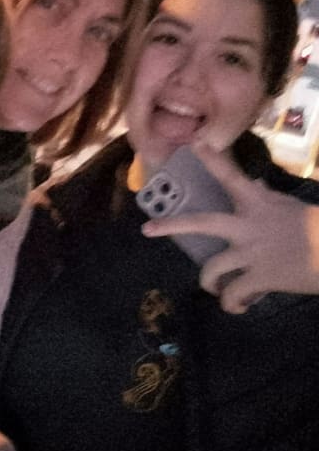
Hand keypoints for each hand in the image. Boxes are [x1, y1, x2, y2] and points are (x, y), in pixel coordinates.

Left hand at [141, 144, 318, 312]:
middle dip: (171, 227)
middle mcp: (249, 226)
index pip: (232, 176)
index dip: (212, 160)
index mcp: (260, 204)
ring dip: (210, 283)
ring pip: (211, 270)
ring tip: (216, 289)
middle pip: (201, 223)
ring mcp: (252, 253)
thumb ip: (265, 198)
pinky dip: (232, 304)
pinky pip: (232, 295)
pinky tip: (240, 305)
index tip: (193, 144)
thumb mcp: (289, 207)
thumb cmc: (317, 231)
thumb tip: (252, 184)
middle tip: (147, 230)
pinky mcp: (260, 278)